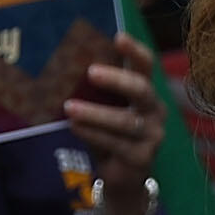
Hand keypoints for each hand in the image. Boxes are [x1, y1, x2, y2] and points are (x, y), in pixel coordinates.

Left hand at [63, 33, 165, 206]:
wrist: (122, 177)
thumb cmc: (108, 133)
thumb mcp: (103, 109)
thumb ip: (93, 92)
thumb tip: (60, 68)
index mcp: (145, 92)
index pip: (146, 66)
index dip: (135, 51)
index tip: (118, 38)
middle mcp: (154, 110)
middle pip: (141, 89)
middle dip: (116, 79)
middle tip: (90, 72)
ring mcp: (152, 135)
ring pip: (124, 120)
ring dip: (94, 113)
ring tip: (69, 107)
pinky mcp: (142, 157)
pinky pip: (115, 142)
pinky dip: (92, 133)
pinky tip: (74, 126)